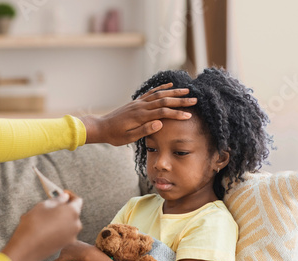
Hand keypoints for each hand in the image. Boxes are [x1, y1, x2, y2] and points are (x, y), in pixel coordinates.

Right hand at [1, 190, 82, 260]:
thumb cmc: (34, 224)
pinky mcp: (65, 245)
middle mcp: (76, 225)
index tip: (62, 194)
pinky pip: (64, 233)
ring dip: (60, 219)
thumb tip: (64, 197)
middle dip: (64, 208)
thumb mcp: (44, 205)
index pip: (77, 200)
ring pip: (68, 223)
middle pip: (73, 212)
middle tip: (52, 206)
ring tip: (45, 218)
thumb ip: (57, 200)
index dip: (69, 195)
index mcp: (72, 212)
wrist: (26, 247)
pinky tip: (45, 228)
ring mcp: (71, 236)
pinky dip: (58, 228)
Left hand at [48, 240, 95, 260]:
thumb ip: (87, 252)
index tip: (69, 258)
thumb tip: (89, 256)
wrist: (88, 254)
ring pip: (60, 259)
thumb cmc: (92, 253)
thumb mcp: (90, 251)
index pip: (69, 248)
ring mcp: (63, 252)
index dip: (68, 254)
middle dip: (63, 259)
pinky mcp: (61, 259)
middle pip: (63, 253)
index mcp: (74, 242)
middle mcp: (67, 246)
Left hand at [80, 83, 196, 145]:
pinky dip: (161, 88)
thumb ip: (144, 130)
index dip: (176, 113)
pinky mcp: (136, 102)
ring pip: (159, 94)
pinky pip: (150, 93)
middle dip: (180, 100)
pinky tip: (169, 85)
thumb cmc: (115, 135)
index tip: (189, 115)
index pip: (162, 113)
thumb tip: (160, 123)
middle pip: (164, 100)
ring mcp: (138, 103)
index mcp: (140, 116)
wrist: (102, 127)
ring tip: (187, 90)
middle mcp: (141, 107)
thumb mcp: (129, 138)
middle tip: (195, 100)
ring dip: (173, 92)